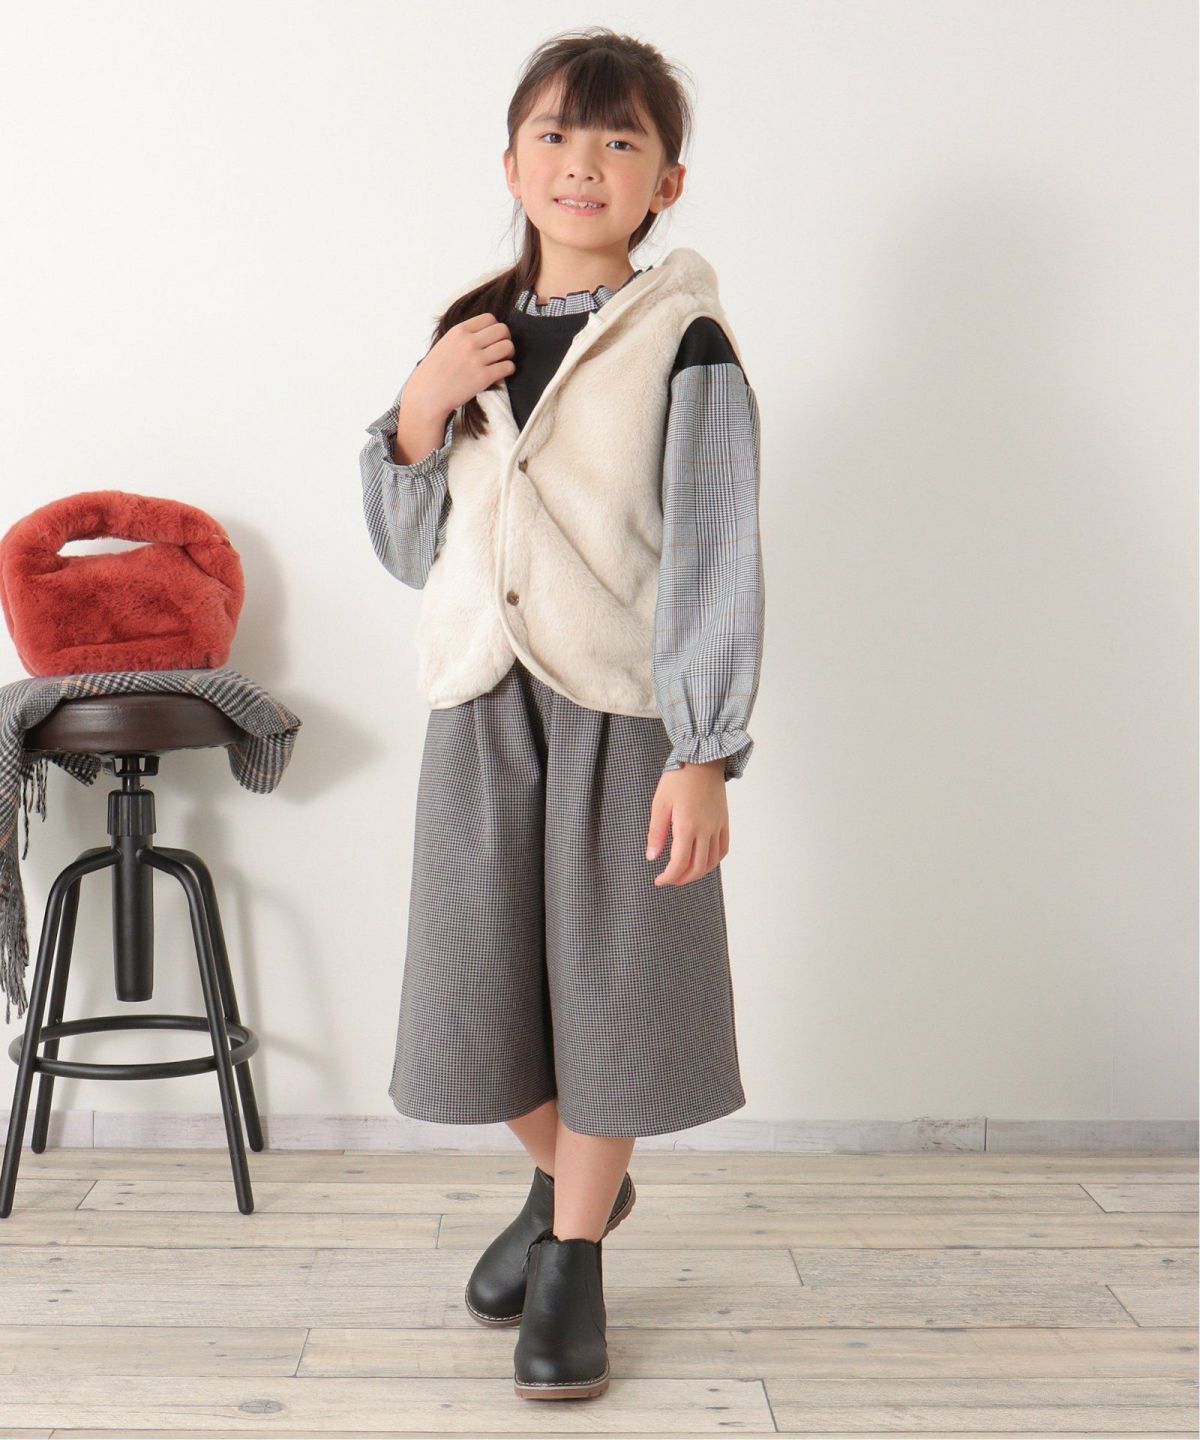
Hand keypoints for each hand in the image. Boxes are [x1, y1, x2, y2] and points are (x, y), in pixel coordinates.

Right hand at [406, 313, 516, 420]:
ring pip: (508, 346)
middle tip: (501, 350)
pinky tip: (500, 373)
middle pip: (502, 330)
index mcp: (459, 331)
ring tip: (501, 361)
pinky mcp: (483, 377)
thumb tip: (484, 334)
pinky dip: (508, 369)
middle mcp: (469, 342)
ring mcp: (476, 359)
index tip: (492, 338)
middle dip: (505, 339)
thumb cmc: (433, 372)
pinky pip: (508, 366)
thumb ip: (463, 336)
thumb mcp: (445, 344)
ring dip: (509, 354)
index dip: (495, 328)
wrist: (426, 396)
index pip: (489, 318)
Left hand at [645, 759, 728, 885]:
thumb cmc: (678, 778)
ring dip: (697, 873)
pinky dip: (713, 861)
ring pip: (711, 861)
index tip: (659, 880)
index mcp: (687, 826)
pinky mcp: (724, 822)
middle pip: (697, 867)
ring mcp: (717, 826)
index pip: (680, 863)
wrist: (703, 760)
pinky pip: (723, 849)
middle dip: (681, 879)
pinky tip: (703, 861)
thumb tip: (651, 857)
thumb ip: (656, 833)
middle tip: (669, 879)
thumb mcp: (660, 804)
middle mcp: (705, 830)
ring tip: (684, 874)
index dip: (669, 877)